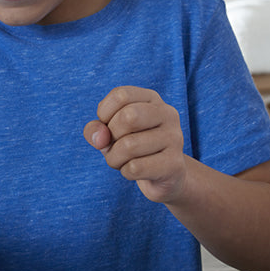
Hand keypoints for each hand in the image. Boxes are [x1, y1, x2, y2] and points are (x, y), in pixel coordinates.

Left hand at [84, 86, 186, 203]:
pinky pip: (136, 168)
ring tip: (122, 160)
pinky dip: (125, 172)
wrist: (163, 175)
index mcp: (151, 98)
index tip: (108, 125)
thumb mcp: (108, 133)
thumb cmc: (130, 146)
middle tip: (114, 146)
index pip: (121, 95)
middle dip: (111, 136)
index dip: (104, 113)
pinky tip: (135, 170)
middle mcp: (167, 113)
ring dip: (114, 158)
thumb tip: (99, 138)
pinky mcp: (175, 164)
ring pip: (129, 146)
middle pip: (128, 117)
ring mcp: (174, 138)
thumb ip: (94, 129)